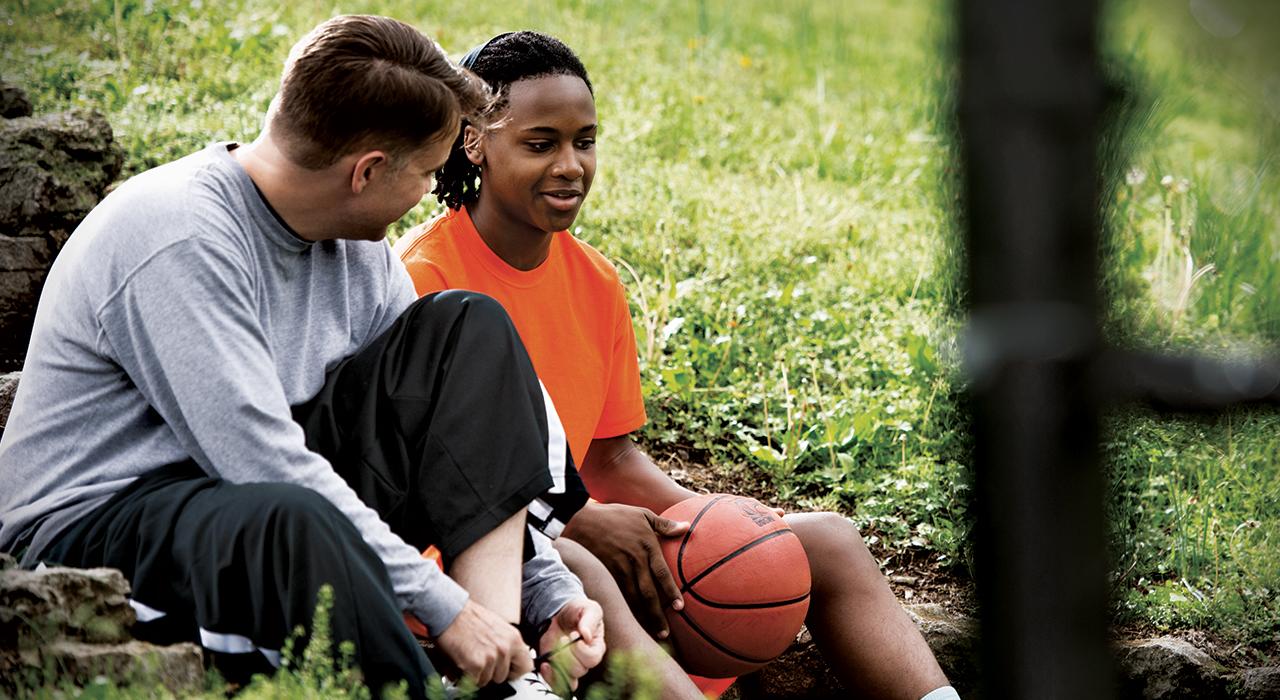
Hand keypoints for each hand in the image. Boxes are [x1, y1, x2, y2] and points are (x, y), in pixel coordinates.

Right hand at [433, 599, 533, 685]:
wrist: (449, 611)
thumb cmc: (469, 617)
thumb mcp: (498, 627)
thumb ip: (507, 644)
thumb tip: (510, 661)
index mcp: (513, 638)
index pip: (526, 666)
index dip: (514, 671)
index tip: (507, 670)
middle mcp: (505, 648)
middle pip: (504, 676)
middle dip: (492, 673)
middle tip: (481, 660)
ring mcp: (491, 657)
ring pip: (488, 680)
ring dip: (478, 674)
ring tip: (470, 656)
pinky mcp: (476, 664)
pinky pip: (474, 681)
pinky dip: (466, 675)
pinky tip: (463, 660)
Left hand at [536, 597, 605, 692]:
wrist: (560, 612)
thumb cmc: (578, 610)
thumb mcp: (588, 608)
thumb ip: (589, 620)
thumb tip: (586, 635)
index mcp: (596, 647)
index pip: (593, 658)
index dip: (581, 650)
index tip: (574, 635)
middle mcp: (585, 660)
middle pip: (579, 670)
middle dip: (567, 654)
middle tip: (563, 639)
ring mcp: (570, 665)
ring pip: (568, 679)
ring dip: (558, 666)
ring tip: (554, 651)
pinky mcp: (556, 667)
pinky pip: (556, 683)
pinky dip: (549, 677)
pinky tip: (545, 664)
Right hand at [562, 502, 688, 637]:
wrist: (582, 519)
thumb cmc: (615, 515)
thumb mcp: (643, 515)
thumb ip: (665, 525)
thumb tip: (687, 528)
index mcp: (647, 546)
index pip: (662, 574)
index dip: (671, 592)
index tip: (680, 608)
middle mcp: (634, 560)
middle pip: (648, 592)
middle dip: (657, 614)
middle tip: (665, 633)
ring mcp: (618, 569)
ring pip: (632, 598)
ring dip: (642, 617)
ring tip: (649, 633)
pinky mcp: (604, 574)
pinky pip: (616, 595)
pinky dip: (624, 610)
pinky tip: (629, 622)